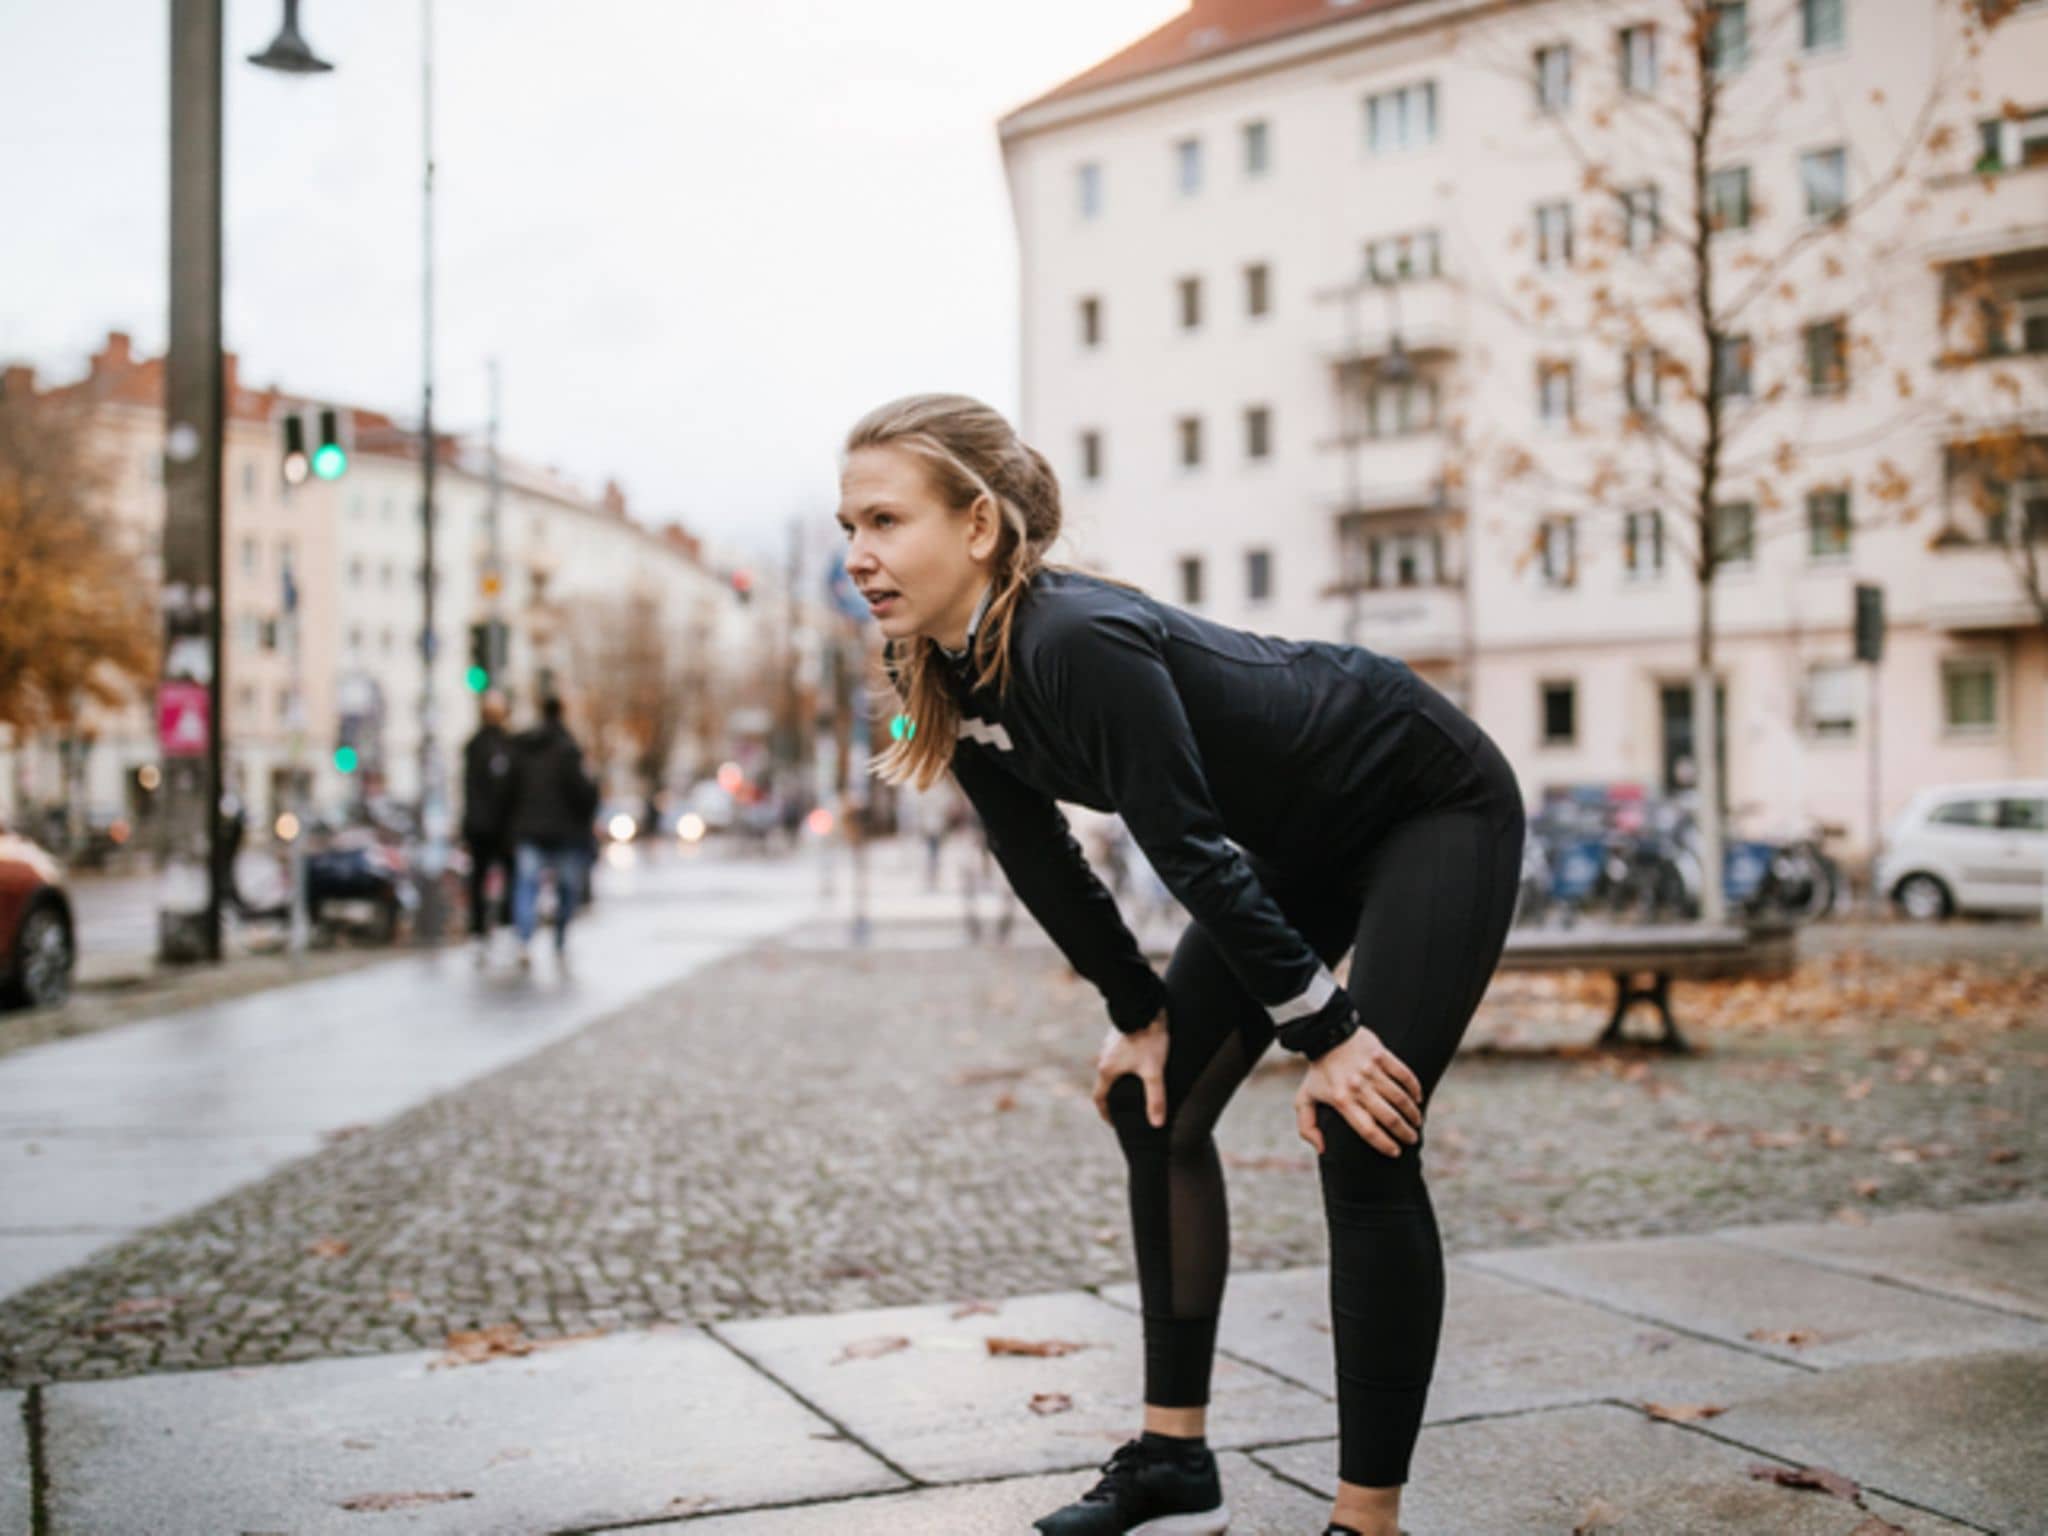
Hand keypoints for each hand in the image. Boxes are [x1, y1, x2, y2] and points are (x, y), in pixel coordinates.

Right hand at [1092, 1010, 1169, 1128]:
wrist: (1145, 1006)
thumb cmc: (1148, 1039)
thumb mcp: (1154, 1071)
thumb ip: (1155, 1098)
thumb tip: (1157, 1124)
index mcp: (1107, 1070)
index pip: (1099, 1098)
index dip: (1105, 1113)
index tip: (1113, 1123)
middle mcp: (1103, 1058)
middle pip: (1105, 1083)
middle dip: (1114, 1097)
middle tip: (1126, 1107)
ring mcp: (1109, 1045)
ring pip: (1112, 1068)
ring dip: (1120, 1079)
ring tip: (1135, 1087)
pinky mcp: (1119, 1035)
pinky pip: (1118, 1055)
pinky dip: (1125, 1065)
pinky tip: (1140, 1064)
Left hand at [1293, 1027, 1424, 1157]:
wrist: (1325, 1034)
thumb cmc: (1317, 1071)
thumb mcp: (1304, 1099)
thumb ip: (1308, 1127)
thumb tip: (1322, 1150)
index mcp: (1341, 1101)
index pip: (1368, 1130)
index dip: (1384, 1144)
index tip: (1395, 1152)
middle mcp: (1357, 1087)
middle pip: (1389, 1117)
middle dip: (1404, 1133)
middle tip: (1412, 1139)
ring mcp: (1371, 1070)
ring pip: (1399, 1098)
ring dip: (1412, 1113)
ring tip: (1416, 1122)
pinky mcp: (1381, 1055)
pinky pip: (1404, 1074)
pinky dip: (1414, 1088)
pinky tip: (1418, 1098)